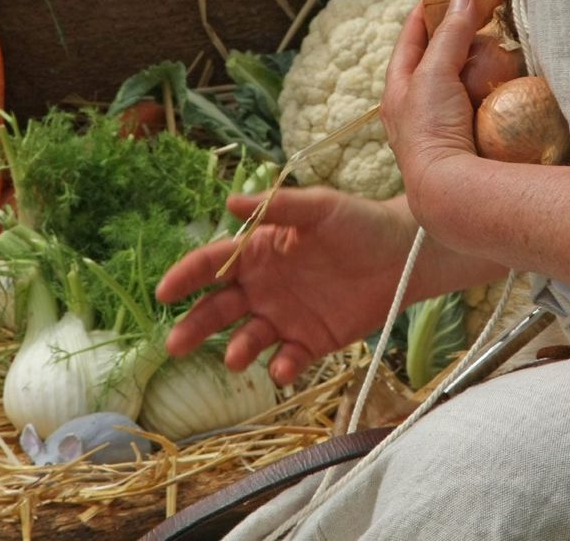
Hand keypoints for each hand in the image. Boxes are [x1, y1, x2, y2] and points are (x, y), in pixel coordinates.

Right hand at [157, 188, 418, 384]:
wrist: (405, 256)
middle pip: (218, 308)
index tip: (164, 293)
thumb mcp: (319, 207)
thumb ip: (278, 206)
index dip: (186, 277)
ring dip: (237, 349)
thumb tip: (229, 202)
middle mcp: (263, 287)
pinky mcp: (311, 341)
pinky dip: (282, 366)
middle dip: (195, 326)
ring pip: (248, 338)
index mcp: (258, 252)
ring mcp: (285, 316)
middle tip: (175, 345)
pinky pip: (288, 359)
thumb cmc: (359, 222)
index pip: (212, 264)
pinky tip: (283, 366)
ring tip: (235, 358)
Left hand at [381, 0, 486, 225]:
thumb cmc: (431, 128)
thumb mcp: (434, 72)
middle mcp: (414, 110)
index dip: (424, 13)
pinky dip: (490, 92)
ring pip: (458, 86)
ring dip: (475, 67)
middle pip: (434, 63)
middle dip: (453, 39)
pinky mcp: (465, 142)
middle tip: (477, 15)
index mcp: (396, 91)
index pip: (409, 40)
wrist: (450, 190)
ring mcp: (441, 127)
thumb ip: (449, 34)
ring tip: (496, 46)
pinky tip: (506, 84)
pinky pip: (478, 107)